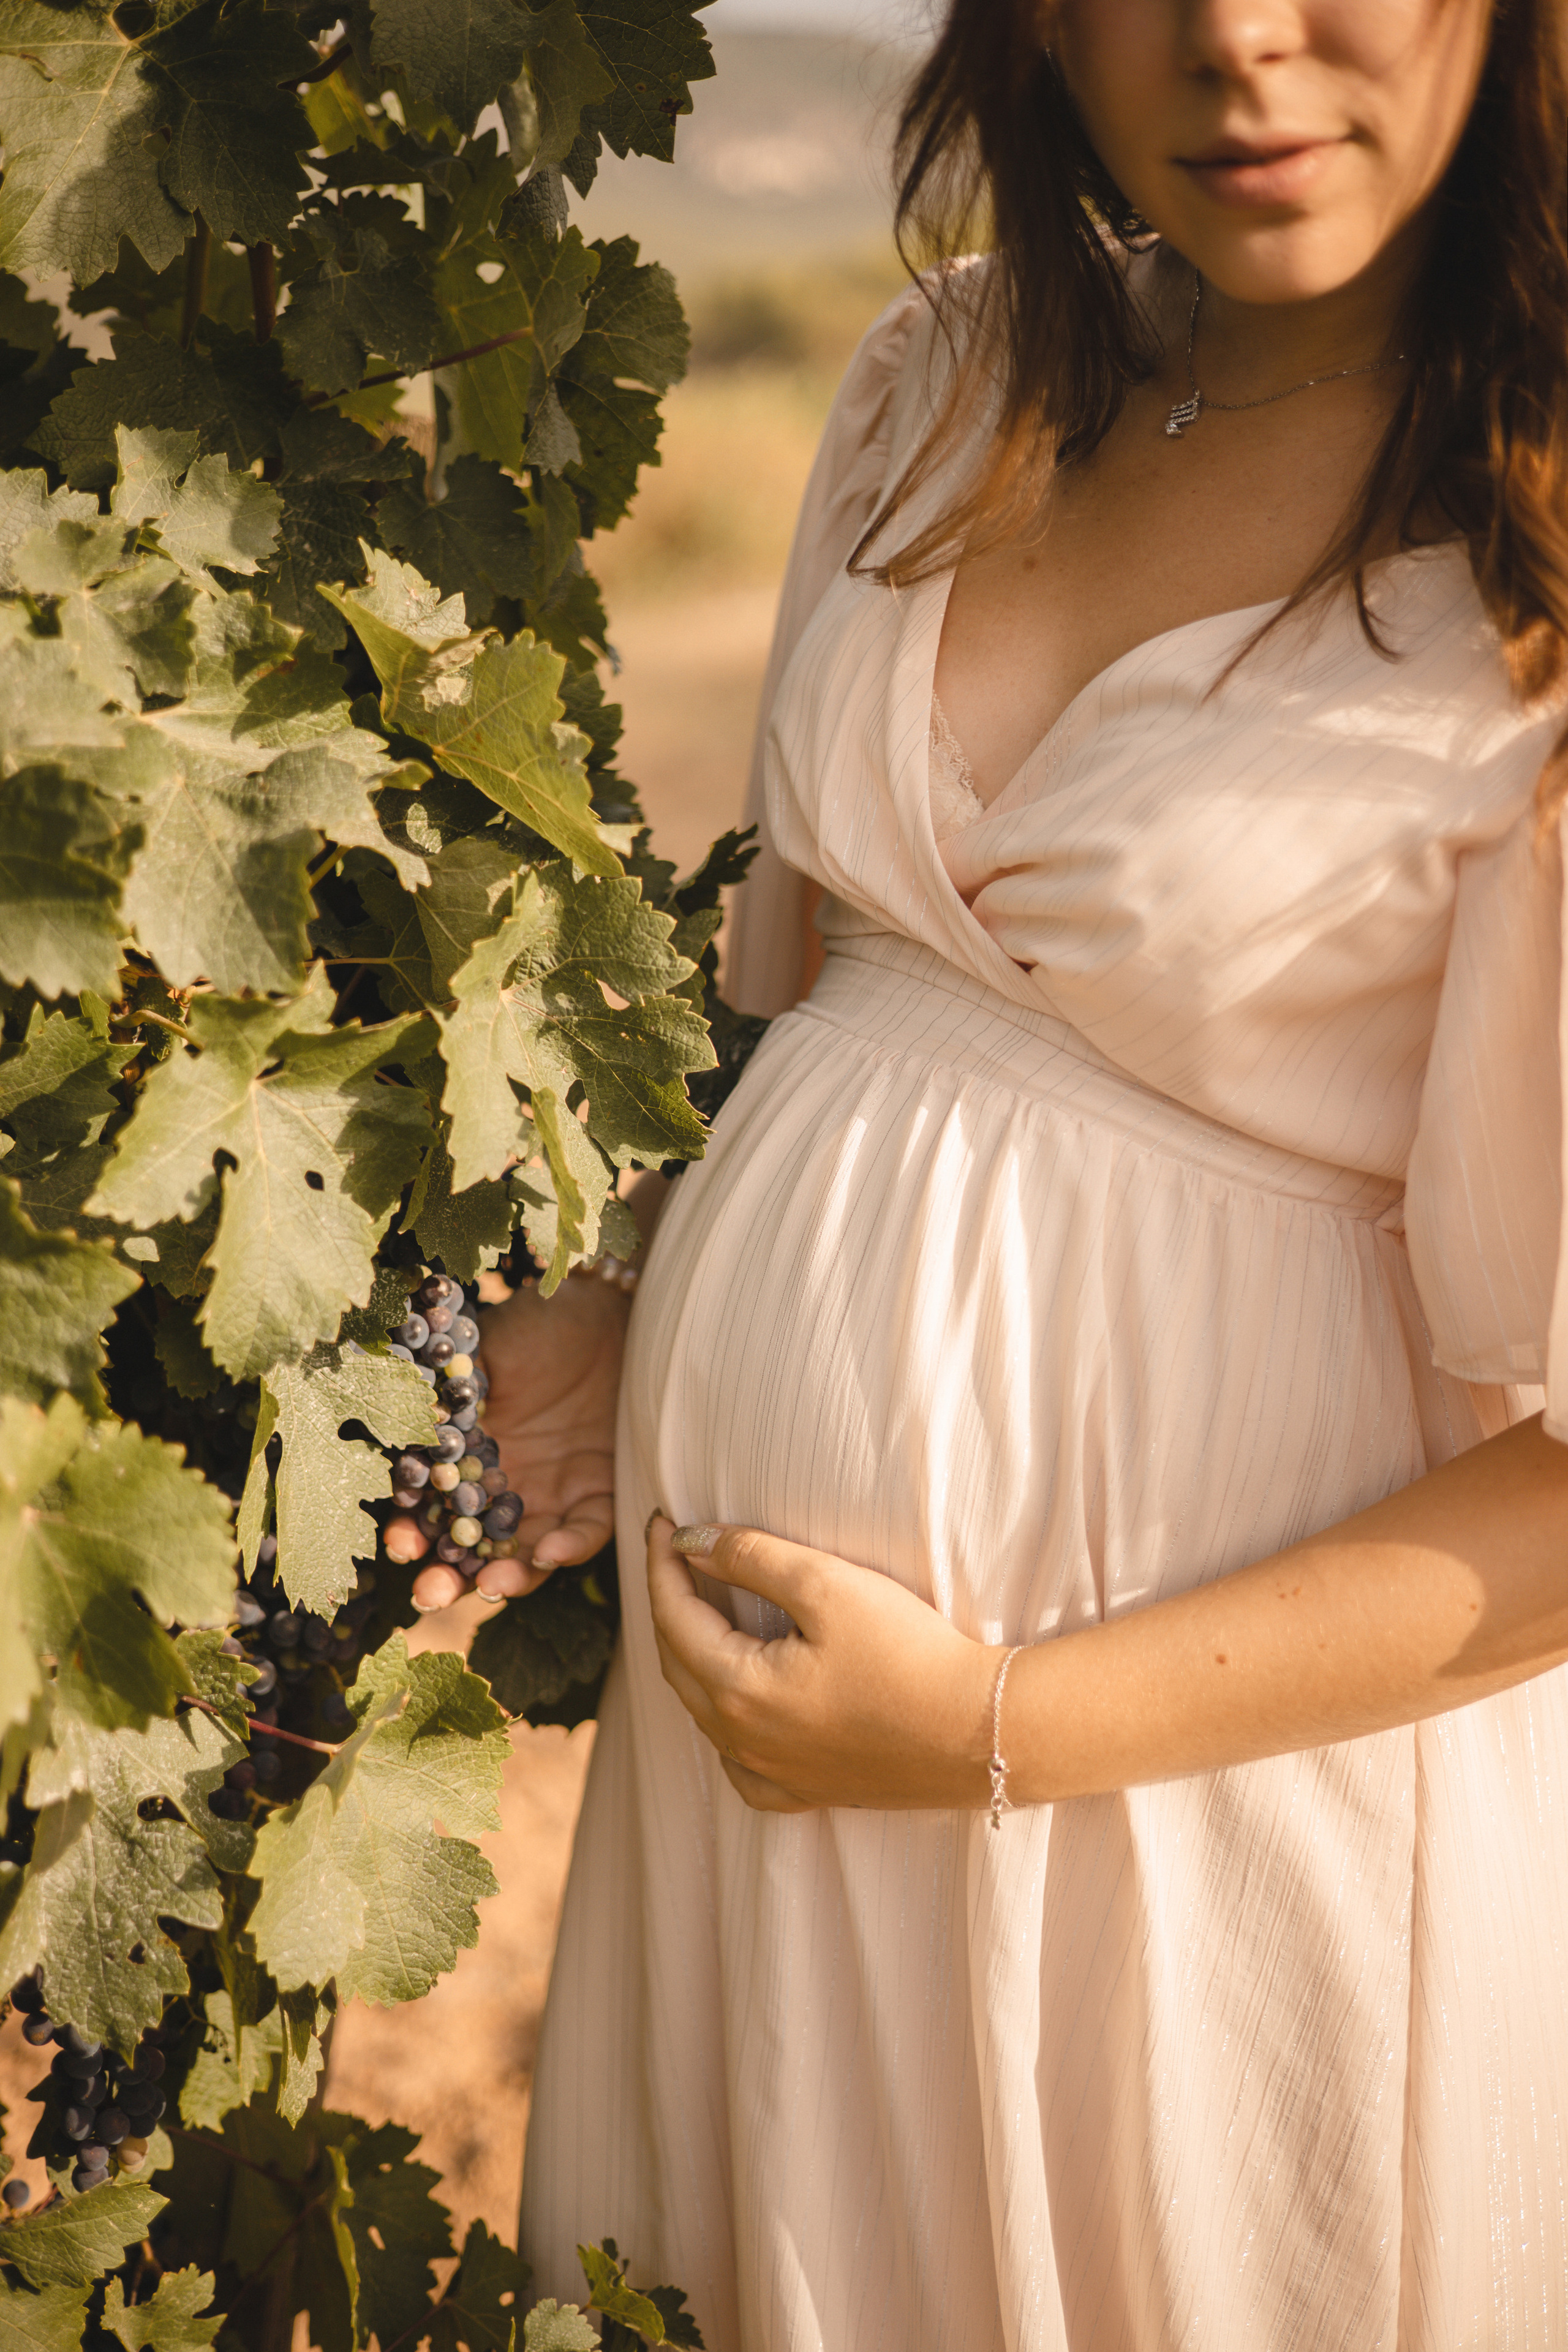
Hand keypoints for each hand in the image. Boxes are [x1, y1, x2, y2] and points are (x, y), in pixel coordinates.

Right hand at [410, 1277, 629, 1611]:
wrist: (607, 1310)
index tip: (399, 1544)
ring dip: (507, 1578)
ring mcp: (554, 1495)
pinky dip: (568, 1548)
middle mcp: (508, 1488)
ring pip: (527, 1555)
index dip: (414, 1531)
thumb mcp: (485, 1354)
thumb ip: (452, 1394)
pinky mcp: (602, 1492)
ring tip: (489, 1585)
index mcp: (470, 1459)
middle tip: (431, 1594)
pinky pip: (586, 1532)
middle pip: (474, 1550)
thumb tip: (413, 1427)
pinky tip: (548, 1553)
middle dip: (450, 1578)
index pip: (435, 1509)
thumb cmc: (539, 1326)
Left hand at [645, 1515, 998, 1811]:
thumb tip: (690, 1542)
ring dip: (693, 1659)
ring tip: (702, 1612)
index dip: (662, 1564)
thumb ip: (750, 1557)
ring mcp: (775, 1773)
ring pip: (705, 1713)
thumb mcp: (826, 1584)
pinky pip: (742, 1767)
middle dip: (670, 1605)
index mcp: (738, 1689)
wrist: (980, 1732)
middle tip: (675, 1557)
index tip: (661, 1522)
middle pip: (679, 1664)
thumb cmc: (908, 1652)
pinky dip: (726, 1730)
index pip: (673, 1616)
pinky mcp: (809, 1791)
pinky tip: (739, 1709)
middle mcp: (743, 1741)